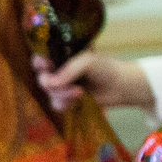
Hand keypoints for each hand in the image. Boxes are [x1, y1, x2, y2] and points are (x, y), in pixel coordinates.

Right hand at [37, 49, 151, 113]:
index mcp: (62, 56)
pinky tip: (79, 100)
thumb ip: (68, 70)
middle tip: (70, 86)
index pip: (41, 58)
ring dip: (63, 95)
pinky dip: (66, 103)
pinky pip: (57, 104)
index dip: (39, 62)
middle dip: (54, 84)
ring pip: (50, 93)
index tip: (45, 65)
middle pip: (42, 78)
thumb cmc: (107, 68)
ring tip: (80, 93)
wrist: (121, 86)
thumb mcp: (88, 62)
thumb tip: (49, 84)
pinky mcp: (68, 99)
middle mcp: (59, 70)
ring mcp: (63, 85)